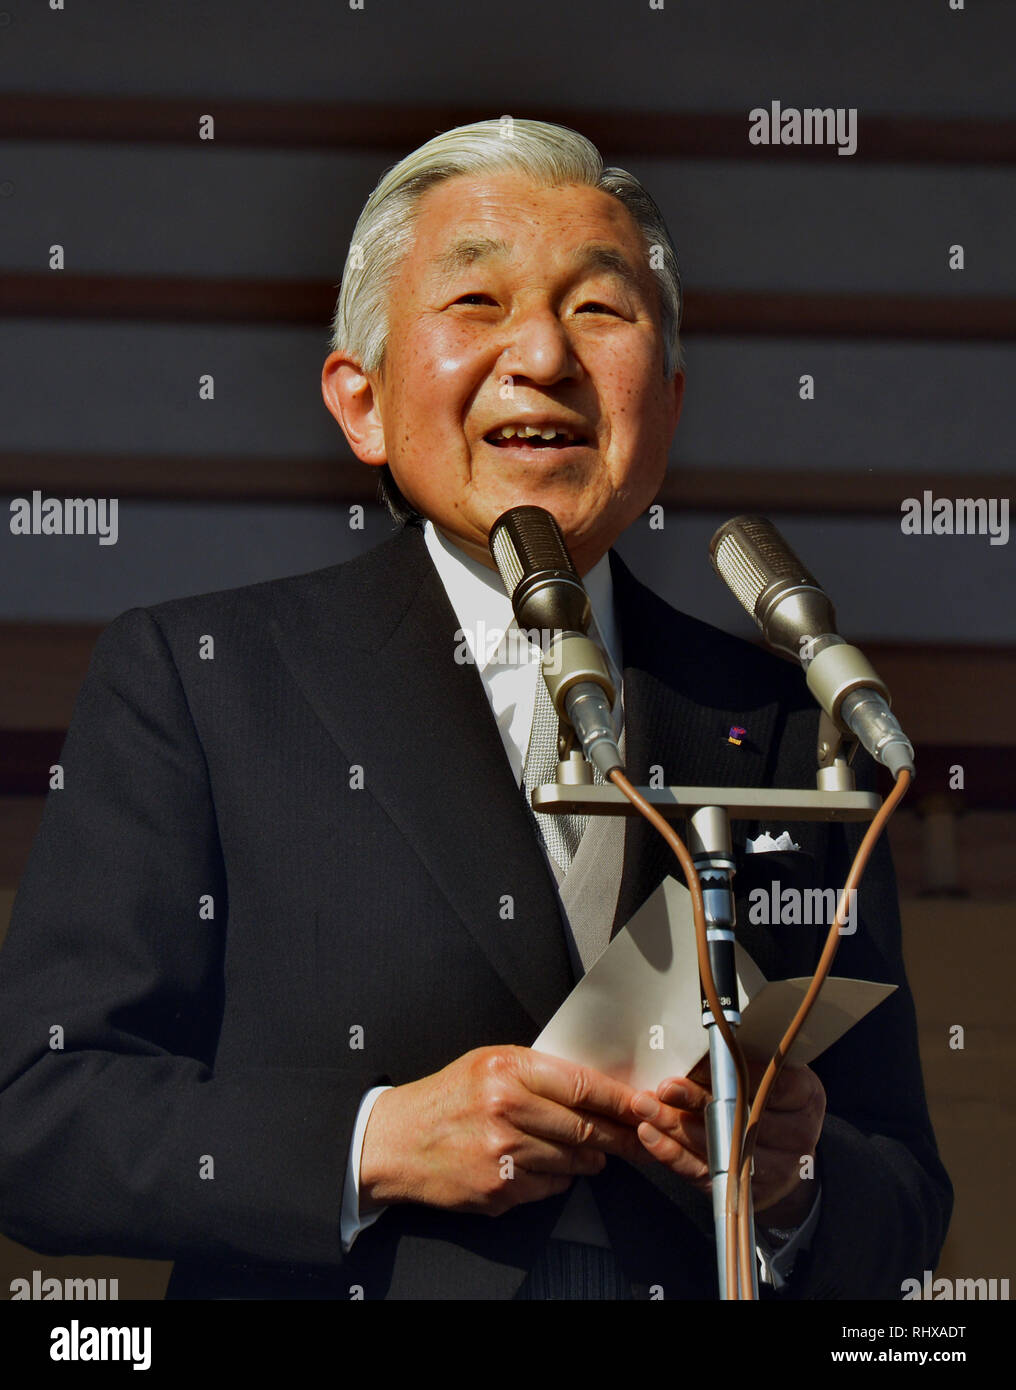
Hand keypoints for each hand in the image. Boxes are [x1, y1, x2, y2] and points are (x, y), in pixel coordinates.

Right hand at [359, 1045, 644, 1216]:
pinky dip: (559, 1180)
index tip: (643, 1105)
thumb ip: (537, 1071)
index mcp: (506, 1071)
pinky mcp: (499, 1189)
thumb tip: (594, 1088)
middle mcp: (506, 1110)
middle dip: (618, 1136)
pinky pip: (551, 1188)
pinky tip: (547, 1167)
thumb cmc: (446, 1098)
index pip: (582, 1086)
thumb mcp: (487, 1064)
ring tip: (592, 1154)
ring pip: (573, 1162)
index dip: (620, 1100)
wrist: (396, 1142)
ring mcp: (503, 1154)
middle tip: (638, 1138)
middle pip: (585, 1128)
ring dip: (591, 1160)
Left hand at [629, 1060, 825, 1222]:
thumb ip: (746, 1063)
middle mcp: (797, 1136)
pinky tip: (650, 1135)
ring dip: (675, 1126)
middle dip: (697, 1101)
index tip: (705, 1062)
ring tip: (645, 1107)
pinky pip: (703, 1173)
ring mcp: (775, 1171)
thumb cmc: (773, 1104)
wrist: (788, 1162)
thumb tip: (703, 1044)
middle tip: (665, 1088)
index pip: (773, 1084)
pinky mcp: (745, 1193)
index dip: (736, 1074)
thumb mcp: (773, 1075)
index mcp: (806, 1097)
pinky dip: (672, 1154)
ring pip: (718, 1148)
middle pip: (741, 1119)